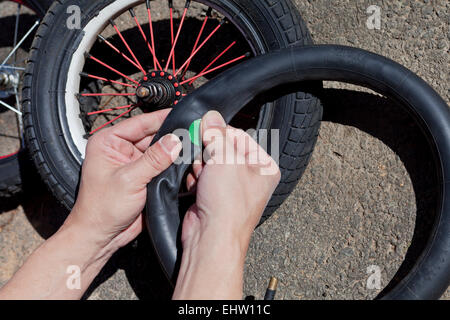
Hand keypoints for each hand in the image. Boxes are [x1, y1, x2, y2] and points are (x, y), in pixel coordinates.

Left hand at [66, 109, 181, 252]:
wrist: (101, 236)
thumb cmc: (101, 209)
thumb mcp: (129, 179)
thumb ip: (154, 159)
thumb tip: (174, 141)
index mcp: (108, 142)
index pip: (140, 123)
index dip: (161, 118)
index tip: (181, 114)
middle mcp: (121, 150)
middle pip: (152, 136)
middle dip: (171, 136)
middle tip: (192, 132)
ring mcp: (133, 164)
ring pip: (159, 151)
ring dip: (173, 151)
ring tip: (191, 147)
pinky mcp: (143, 177)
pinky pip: (161, 166)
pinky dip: (172, 165)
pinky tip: (185, 163)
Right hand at [173, 111, 279, 298]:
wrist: (211, 237)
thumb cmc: (229, 205)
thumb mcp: (225, 159)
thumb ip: (217, 134)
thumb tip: (211, 117)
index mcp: (263, 166)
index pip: (239, 135)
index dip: (220, 133)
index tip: (207, 131)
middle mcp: (249, 176)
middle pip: (222, 148)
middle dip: (208, 153)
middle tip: (207, 161)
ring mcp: (231, 187)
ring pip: (208, 160)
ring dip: (200, 166)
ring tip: (203, 178)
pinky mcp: (213, 194)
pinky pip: (200, 175)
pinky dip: (195, 178)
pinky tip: (197, 187)